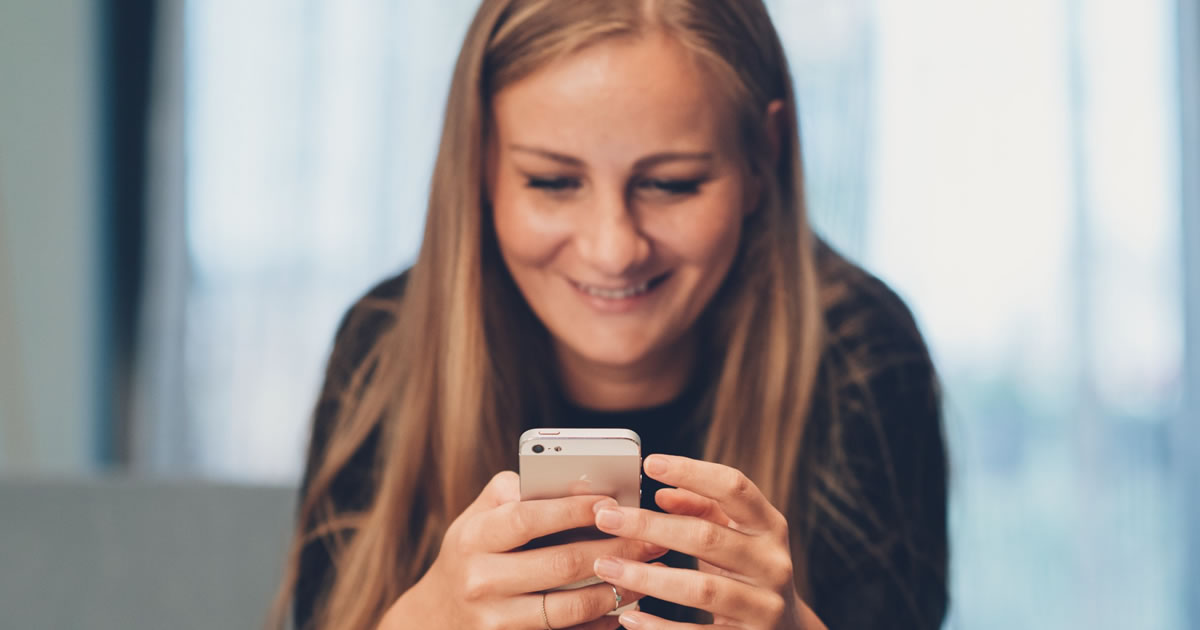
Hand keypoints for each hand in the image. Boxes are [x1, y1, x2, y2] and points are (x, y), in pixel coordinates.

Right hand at [379, 471, 665, 629]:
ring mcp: (495, 621)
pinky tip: (622, 608)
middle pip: (561, 565)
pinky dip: (600, 622)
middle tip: (651, 539)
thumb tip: (568, 476)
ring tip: (646, 573)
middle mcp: (481, 580)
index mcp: (474, 537)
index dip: (573, 510)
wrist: (435, 618)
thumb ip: (513, 491)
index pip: (529, 519)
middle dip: (614, 550)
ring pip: (570, 607)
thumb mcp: (476, 518)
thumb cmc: (470, 554)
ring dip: (616, 590)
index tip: (613, 502)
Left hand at [589, 455, 827, 629]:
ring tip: (606, 566)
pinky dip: (660, 626)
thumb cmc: (748, 571)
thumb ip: (703, 510)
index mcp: (770, 527)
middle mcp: (772, 564)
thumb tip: (662, 494)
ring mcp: (763, 606)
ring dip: (647, 576)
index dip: (693, 472)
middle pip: (707, 537)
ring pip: (700, 589)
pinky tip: (630, 616)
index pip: (734, 487)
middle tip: (606, 518)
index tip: (650, 464)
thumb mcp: (735, 535)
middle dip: (650, 526)